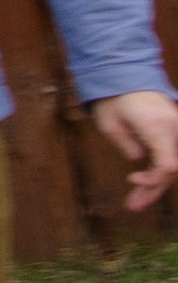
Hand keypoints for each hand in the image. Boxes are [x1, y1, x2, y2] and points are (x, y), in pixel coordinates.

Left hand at [91, 90, 177, 214]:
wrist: (125, 76)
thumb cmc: (114, 99)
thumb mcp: (110, 122)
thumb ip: (127, 143)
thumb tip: (139, 161)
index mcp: (157, 125)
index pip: (167, 164)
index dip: (154, 180)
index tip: (133, 181)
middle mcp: (172, 127)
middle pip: (172, 168)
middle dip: (153, 190)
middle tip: (132, 206)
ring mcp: (176, 129)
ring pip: (172, 166)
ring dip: (155, 185)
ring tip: (134, 203)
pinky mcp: (173, 132)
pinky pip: (169, 158)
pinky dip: (158, 173)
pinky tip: (142, 185)